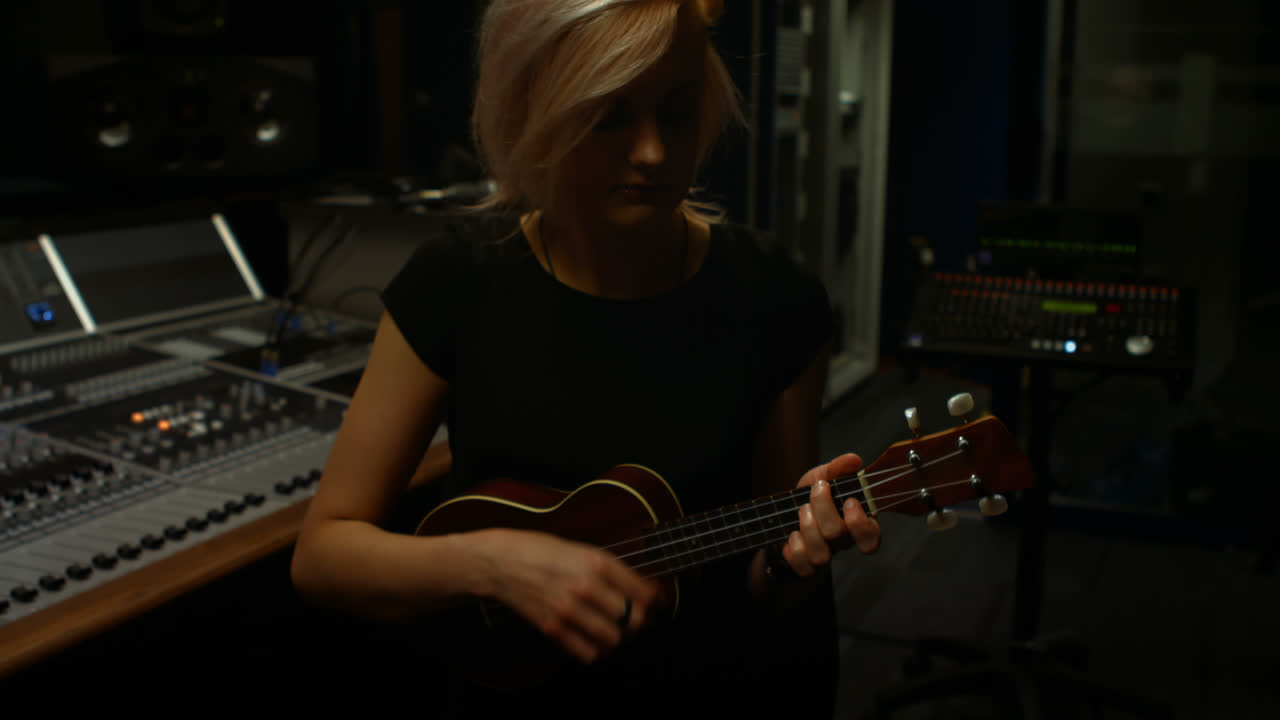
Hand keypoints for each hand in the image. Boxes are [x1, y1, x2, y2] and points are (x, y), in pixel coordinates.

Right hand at [470, 529, 661, 664]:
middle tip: (638, 617)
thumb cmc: (542, 549)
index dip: (656, 600)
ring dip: (619, 636)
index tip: (656, 601)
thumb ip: (610, 569)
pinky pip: (588, 653)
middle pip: (634, 619)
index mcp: (597, 562)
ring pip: (614, 639)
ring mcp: (568, 610)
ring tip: (616, 628)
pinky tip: (595, 640)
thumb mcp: (581, 548)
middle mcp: (586, 587)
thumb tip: (641, 589)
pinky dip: (596, 650)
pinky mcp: (553, 628)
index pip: (643, 592)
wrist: (502, 561)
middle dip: (641, 620)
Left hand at [781, 453, 880, 576]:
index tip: (849, 501)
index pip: (871, 537)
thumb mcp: (823, 475)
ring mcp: (825, 555)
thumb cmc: (811, 495)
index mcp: (856, 522)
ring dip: (807, 527)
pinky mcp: (806, 565)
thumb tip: (854, 460)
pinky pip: (803, 567)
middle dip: (823, 508)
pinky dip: (794, 547)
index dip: (861, 524)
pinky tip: (793, 534)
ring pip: (821, 556)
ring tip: (802, 510)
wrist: (785, 513)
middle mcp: (843, 542)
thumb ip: (838, 468)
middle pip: (838, 535)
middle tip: (817, 491)